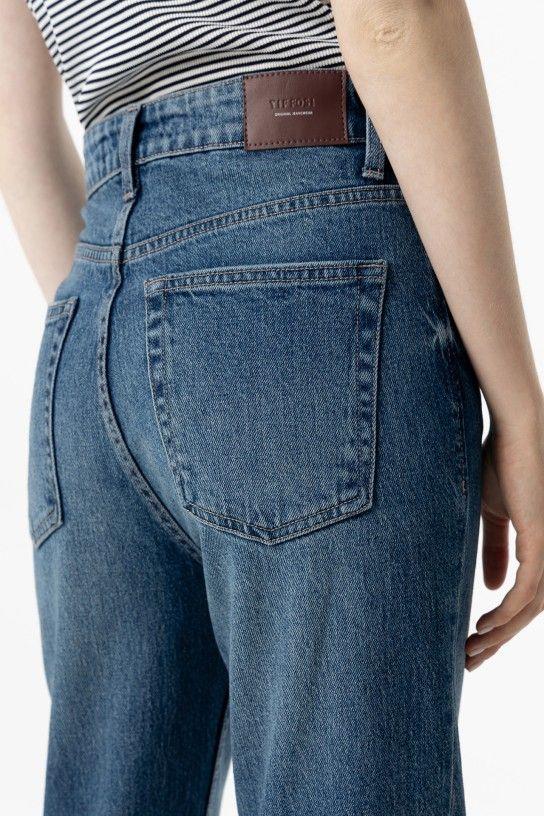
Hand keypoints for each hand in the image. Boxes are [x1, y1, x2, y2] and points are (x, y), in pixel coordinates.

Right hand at [465, 417, 543, 670]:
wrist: (515, 432)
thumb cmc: (502, 465)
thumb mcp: (490, 515)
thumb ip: (494, 550)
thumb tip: (492, 587)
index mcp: (538, 548)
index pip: (524, 599)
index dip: (500, 624)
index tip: (473, 642)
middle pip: (528, 613)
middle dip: (499, 640)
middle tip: (470, 659)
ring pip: (530, 608)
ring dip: (501, 633)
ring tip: (472, 648)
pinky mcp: (541, 538)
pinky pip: (529, 588)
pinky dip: (508, 611)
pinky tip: (487, 626)